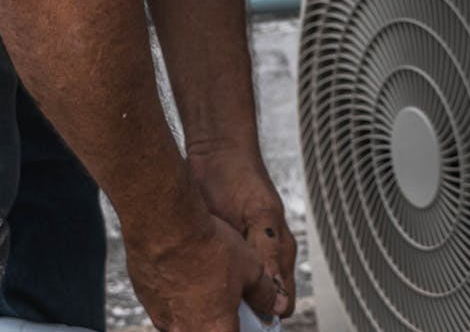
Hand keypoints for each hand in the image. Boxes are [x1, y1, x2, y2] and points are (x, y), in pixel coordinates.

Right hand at [125, 215, 275, 330]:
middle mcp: (185, 331)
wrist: (165, 224)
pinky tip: (183, 271)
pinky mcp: (145, 300)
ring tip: (204, 281)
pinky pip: (166, 306)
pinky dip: (177, 296)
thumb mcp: (250, 267)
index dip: (244, 327)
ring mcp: (162, 318)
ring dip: (195, 310)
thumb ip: (264, 293)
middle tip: (226, 300)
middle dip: (218, 320)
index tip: (245, 318)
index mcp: (215, 330)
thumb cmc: (208, 246)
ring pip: (184, 323)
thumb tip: (276, 304)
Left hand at [189, 145, 297, 316]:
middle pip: (255, 304)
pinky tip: (188, 288)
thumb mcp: (259, 216)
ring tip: (201, 306)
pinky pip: (212, 279)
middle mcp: (260, 259)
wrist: (213, 154)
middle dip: (240, 315)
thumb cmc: (241, 178)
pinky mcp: (215, 251)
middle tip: (217, 318)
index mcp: (279, 253)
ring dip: (220, 301)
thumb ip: (269, 255)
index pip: (281, 303)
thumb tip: (279, 301)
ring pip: (232, 295)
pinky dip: (203, 286)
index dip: (268, 319)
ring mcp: (237, 256)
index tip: (247, 327)